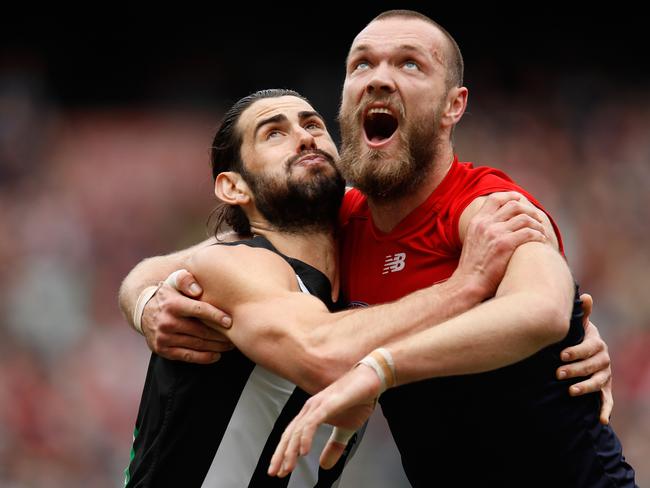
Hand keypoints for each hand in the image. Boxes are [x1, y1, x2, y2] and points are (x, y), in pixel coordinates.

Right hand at [141, 270, 233, 363]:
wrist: (144, 312)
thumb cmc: (169, 295)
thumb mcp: (174, 281)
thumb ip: (185, 279)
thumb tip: (197, 290)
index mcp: (172, 304)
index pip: (199, 310)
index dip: (216, 316)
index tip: (230, 321)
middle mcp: (167, 321)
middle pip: (201, 330)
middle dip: (220, 334)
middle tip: (235, 335)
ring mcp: (164, 337)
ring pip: (197, 344)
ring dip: (216, 346)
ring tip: (230, 345)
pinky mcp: (163, 350)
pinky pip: (188, 356)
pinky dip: (204, 358)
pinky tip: (217, 355)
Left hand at [268, 364, 380, 477]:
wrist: (372, 379)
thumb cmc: (359, 400)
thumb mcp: (346, 429)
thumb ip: (334, 446)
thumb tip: (324, 465)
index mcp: (312, 413)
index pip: (293, 435)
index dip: (284, 452)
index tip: (279, 470)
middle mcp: (311, 408)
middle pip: (290, 434)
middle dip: (281, 454)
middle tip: (275, 472)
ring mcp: (318, 405)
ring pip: (298, 430)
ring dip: (291, 450)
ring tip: (287, 467)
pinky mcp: (328, 404)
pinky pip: (312, 422)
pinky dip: (305, 437)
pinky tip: (303, 451)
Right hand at [456, 192, 547, 296]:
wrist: (468, 283)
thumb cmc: (473, 267)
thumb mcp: (473, 241)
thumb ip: (483, 229)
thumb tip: (498, 223)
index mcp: (477, 221)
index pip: (495, 199)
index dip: (509, 195)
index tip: (520, 198)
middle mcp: (486, 224)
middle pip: (513, 206)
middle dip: (529, 210)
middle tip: (537, 217)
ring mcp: (495, 233)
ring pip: (524, 218)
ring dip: (536, 224)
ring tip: (541, 231)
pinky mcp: (505, 245)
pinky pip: (528, 233)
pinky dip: (537, 235)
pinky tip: (541, 240)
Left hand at [556, 293, 612, 423]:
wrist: (585, 351)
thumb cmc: (577, 337)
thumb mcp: (579, 325)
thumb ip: (582, 313)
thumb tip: (586, 296)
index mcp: (597, 344)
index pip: (589, 348)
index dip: (575, 352)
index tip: (560, 355)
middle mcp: (604, 360)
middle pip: (592, 366)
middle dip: (575, 370)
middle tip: (557, 374)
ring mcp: (605, 375)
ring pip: (598, 383)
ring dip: (586, 387)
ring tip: (570, 391)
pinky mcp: (604, 389)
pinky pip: (607, 400)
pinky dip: (605, 410)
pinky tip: (601, 420)